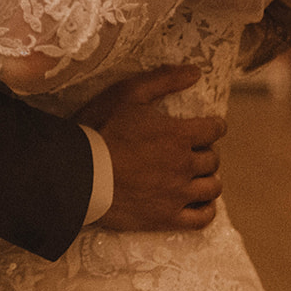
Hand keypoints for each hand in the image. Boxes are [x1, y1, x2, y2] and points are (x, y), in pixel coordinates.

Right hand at [77, 65, 225, 232]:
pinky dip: (206, 210)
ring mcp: (176, 194)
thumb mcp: (128, 94)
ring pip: (211, 188)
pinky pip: (201, 218)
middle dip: (205, 152)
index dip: (213, 126)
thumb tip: (195, 72)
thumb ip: (164, 80)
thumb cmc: (100, 129)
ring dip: (207, 179)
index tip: (207, 127)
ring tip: (194, 175)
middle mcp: (184, 165)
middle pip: (213, 159)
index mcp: (179, 135)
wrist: (76, 172)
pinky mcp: (165, 218)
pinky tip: (198, 202)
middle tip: (192, 150)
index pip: (214, 129)